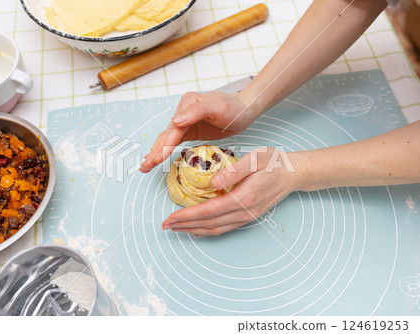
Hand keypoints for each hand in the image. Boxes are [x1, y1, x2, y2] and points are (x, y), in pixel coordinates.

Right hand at [140, 90, 255, 172]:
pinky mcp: (189, 129)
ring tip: (145, 166)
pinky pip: (175, 140)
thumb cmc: (234, 107)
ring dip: (156, 152)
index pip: (174, 129)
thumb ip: (196, 112)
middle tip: (145, 167)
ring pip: (168, 138)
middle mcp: (183, 111)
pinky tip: (157, 157)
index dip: (165, 145)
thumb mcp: (217, 107)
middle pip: (167, 134)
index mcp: (188, 104)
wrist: (245, 109)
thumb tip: (175, 121)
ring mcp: (185, 120)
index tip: (156, 159)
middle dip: (155, 152)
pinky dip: (165, 149)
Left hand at [161, 147, 300, 235]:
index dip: (188, 215)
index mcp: (244, 197)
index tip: (170, 216)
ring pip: (216, 229)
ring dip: (194, 230)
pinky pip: (224, 228)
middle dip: (185, 225)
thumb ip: (235, 171)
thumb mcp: (256, 159)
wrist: (294, 174)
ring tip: (176, 229)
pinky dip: (208, 230)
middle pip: (209, 224)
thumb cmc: (274, 163)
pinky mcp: (249, 216)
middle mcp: (245, 211)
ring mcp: (247, 216)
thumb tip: (213, 183)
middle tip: (165, 225)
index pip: (209, 211)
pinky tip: (198, 230)